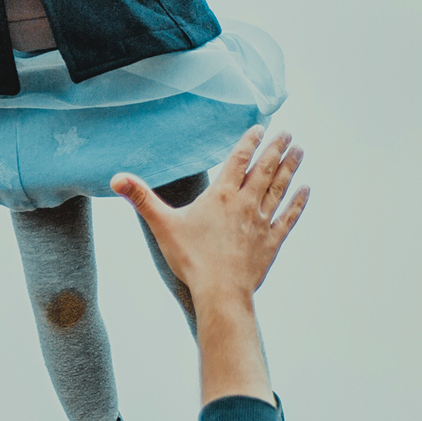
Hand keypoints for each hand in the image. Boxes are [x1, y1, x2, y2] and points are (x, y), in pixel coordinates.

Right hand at [114, 131, 305, 405]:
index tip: (260, 127)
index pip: (239, 159)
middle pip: (265, 169)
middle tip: (288, 132)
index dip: (249, 141)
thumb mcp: (162, 226)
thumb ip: (141, 199)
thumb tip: (116, 178)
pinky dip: (298, 202)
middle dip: (276, 148)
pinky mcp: (271, 241)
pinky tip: (305, 190)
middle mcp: (245, 203)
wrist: (221, 293)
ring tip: (299, 150)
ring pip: (279, 188)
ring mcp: (261, 222)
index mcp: (221, 195)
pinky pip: (288, 217)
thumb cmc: (192, 259)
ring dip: (290, 168)